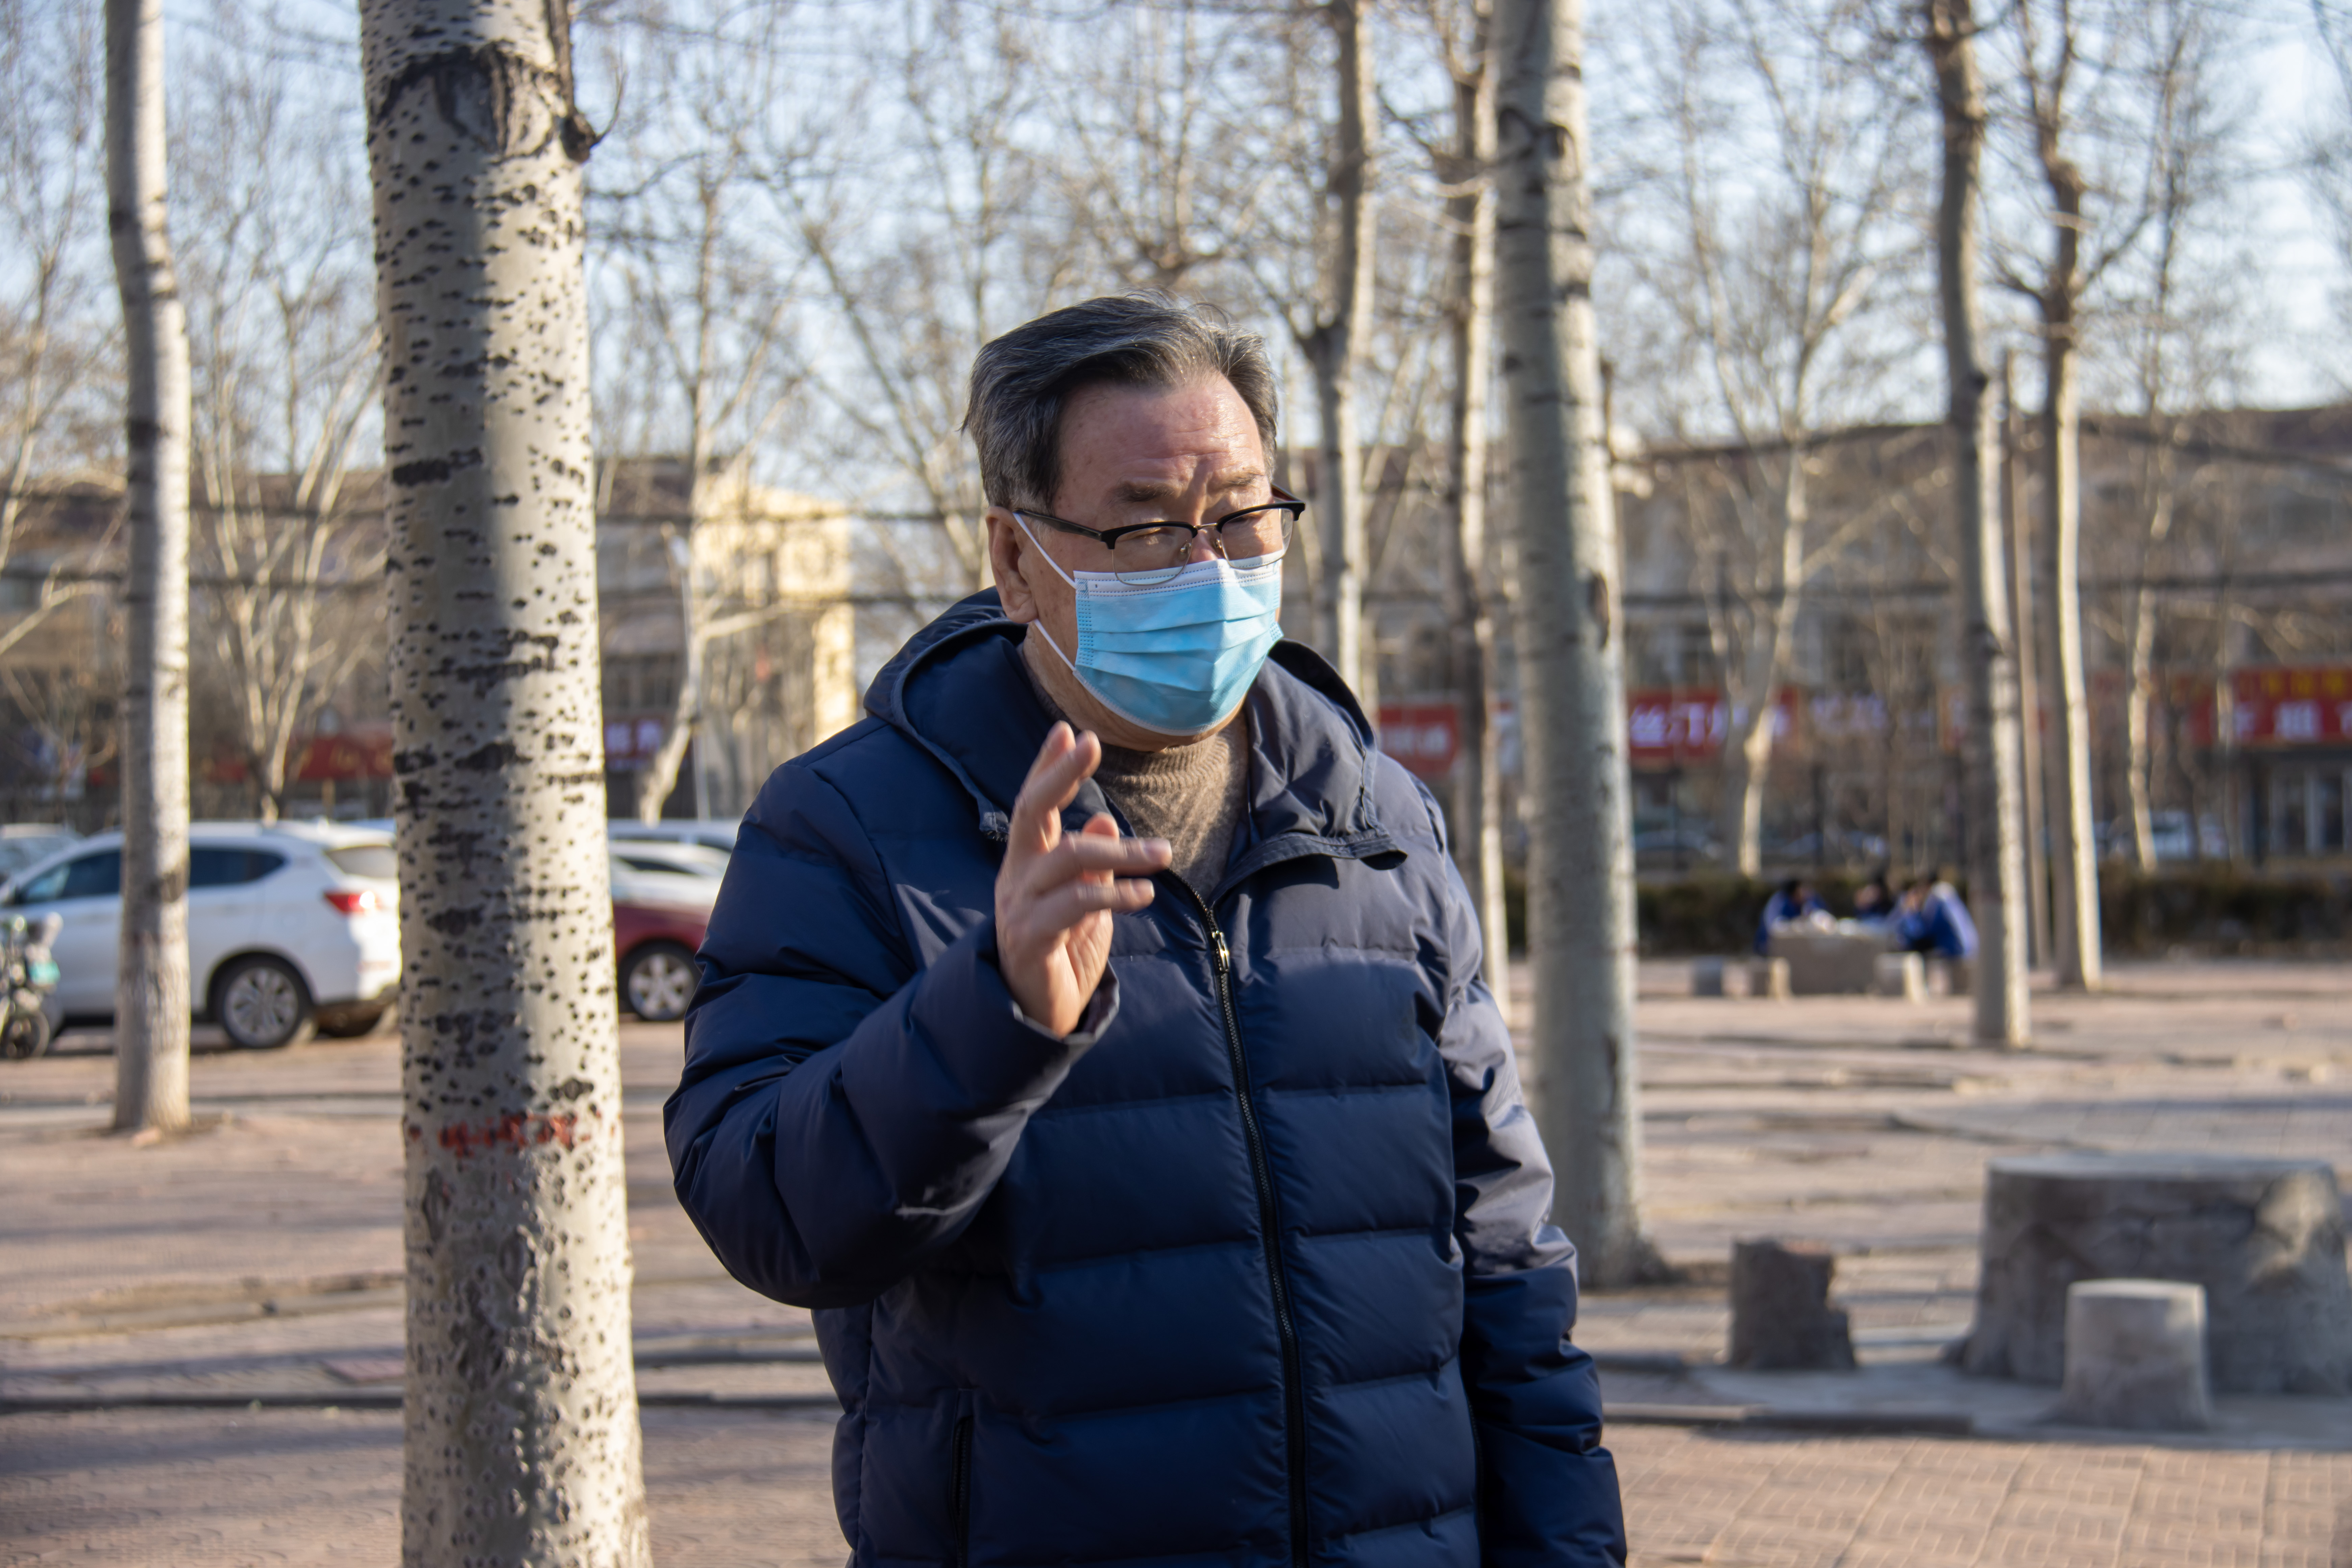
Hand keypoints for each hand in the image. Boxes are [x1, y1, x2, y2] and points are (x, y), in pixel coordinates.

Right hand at [994, 723, 1168, 1036]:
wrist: (1036, 1012)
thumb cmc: (1061, 949)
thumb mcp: (1082, 900)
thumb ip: (1090, 863)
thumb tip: (1103, 818)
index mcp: (1026, 862)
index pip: (1032, 803)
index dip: (1046, 766)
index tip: (1067, 729)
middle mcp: (1016, 876)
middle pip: (1030, 812)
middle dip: (1058, 774)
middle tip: (1089, 742)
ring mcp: (1020, 906)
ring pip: (1068, 857)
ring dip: (1121, 850)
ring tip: (1164, 853)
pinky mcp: (1033, 938)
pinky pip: (1077, 904)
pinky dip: (1115, 893)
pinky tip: (1145, 892)